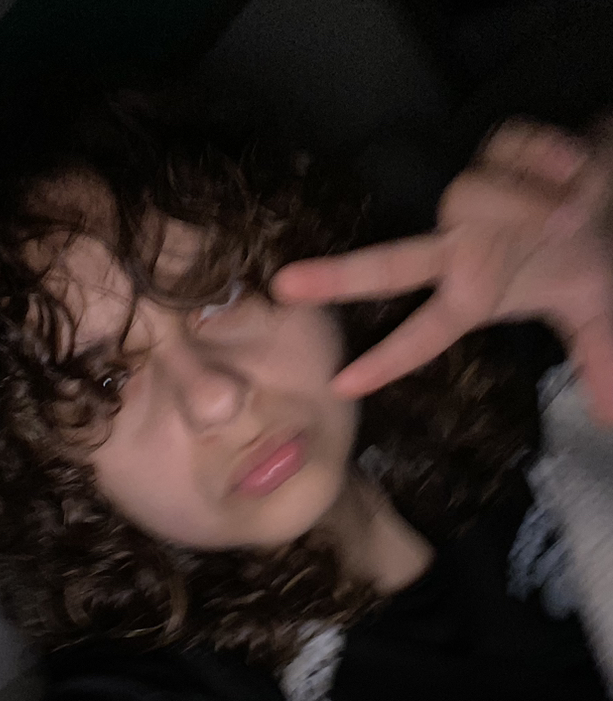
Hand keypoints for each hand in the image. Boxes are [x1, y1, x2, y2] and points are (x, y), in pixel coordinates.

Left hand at [272, 119, 612, 422]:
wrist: (606, 183)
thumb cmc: (580, 249)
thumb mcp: (593, 307)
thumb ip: (597, 356)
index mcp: (472, 291)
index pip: (423, 334)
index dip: (387, 361)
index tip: (341, 385)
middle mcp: (457, 247)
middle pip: (389, 266)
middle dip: (337, 278)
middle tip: (283, 288)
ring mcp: (467, 201)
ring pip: (475, 199)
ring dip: (535, 205)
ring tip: (574, 209)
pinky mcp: (488, 151)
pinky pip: (513, 153)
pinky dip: (553, 160)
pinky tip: (573, 167)